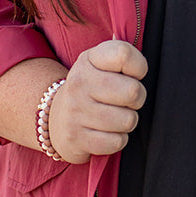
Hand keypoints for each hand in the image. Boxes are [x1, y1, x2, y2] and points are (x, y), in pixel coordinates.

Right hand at [48, 40, 147, 164]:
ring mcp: (75, 111)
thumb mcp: (101, 64)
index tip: (132, 75)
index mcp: (88, 60)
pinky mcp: (76, 138)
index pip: (124, 54)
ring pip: (128, 120)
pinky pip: (116, 142)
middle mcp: (79, 83)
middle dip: (137, 99)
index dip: (138, 67)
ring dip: (127, 121)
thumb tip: (139, 69)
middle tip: (125, 101)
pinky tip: (106, 132)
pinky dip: (117, 140)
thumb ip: (124, 59)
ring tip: (115, 116)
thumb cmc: (91, 89)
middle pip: (133, 91)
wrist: (55, 119)